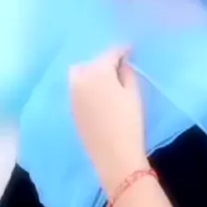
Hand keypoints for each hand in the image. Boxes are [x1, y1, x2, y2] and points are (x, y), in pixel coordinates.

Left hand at [69, 48, 148, 195]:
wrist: (114, 156)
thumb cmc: (129, 122)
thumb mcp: (134, 94)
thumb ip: (127, 73)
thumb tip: (122, 63)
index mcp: (97, 72)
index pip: (110, 53)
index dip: (122, 50)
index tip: (131, 50)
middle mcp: (80, 80)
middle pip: (91, 63)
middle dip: (104, 62)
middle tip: (119, 67)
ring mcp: (73, 95)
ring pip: (80, 75)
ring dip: (92, 73)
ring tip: (108, 80)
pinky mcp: (72, 110)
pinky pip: (77, 90)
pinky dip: (87, 86)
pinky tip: (99, 94)